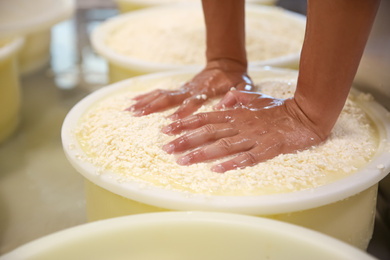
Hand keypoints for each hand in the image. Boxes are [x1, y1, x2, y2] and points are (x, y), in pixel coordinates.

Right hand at [127, 60, 253, 119]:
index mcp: (205, 91)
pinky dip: (146, 96)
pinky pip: (161, 92)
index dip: (181, 111)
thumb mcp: (242, 87)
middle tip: (138, 115)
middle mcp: (190, 90)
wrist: (226, 64)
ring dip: (146, 102)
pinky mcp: (180, 89)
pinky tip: (133, 101)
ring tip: (130, 110)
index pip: (191, 102)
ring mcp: (183, 89)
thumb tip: (224, 106)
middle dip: (153, 107)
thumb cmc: (236, 79)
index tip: (170, 121)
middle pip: (169, 98)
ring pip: (161, 94)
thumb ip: (236, 96)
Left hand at [162, 91, 323, 172]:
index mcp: (237, 113)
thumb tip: (224, 98)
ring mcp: (254, 136)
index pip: (206, 117)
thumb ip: (239, 99)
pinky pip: (248, 157)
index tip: (167, 129)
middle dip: (186, 140)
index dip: (186, 123)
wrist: (308, 113)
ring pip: (224, 145)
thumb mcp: (257, 98)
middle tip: (166, 148)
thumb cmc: (280, 108)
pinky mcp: (269, 147)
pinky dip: (232, 163)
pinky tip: (217, 169)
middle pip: (209, 132)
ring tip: (183, 161)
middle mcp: (241, 124)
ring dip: (202, 153)